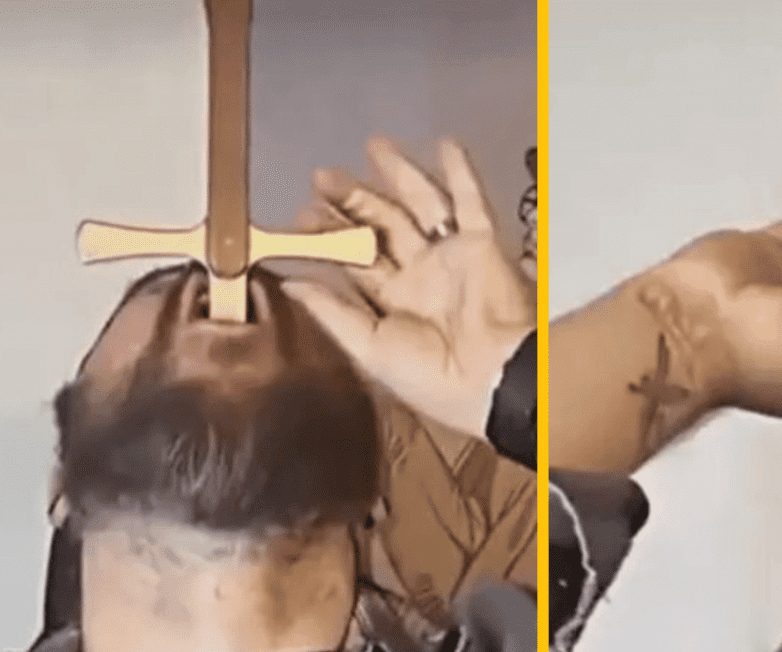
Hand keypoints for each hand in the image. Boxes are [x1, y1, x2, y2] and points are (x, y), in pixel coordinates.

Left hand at [283, 138, 535, 438]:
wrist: (491, 377)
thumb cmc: (431, 377)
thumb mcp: (368, 349)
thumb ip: (331, 312)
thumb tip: (290, 284)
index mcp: (394, 304)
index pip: (357, 261)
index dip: (331, 236)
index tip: (304, 213)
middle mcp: (421, 275)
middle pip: (384, 227)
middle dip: (354, 200)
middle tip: (324, 176)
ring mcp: (452, 257)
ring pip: (421, 206)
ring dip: (400, 175)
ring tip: (375, 145)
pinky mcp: (482, 245)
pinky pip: (471, 202)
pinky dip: (461, 173)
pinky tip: (446, 144)